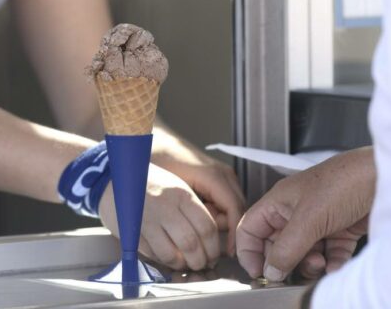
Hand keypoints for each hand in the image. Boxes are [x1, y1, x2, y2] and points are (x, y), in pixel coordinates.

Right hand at [99, 163, 220, 270]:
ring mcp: (147, 221)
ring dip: (182, 264)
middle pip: (192, 244)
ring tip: (185, 264)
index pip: (207, 227)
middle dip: (201, 260)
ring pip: (172, 254)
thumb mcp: (175, 186)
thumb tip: (209, 237)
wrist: (112, 177)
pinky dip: (163, 262)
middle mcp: (165, 207)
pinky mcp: (132, 232)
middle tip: (202, 263)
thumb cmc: (149, 182)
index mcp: (181, 194)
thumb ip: (192, 208)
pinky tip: (168, 258)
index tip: (213, 253)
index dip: (213, 247)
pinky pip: (152, 255)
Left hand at [150, 131, 245, 256]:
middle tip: (202, 237)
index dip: (234, 233)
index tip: (228, 252)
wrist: (153, 138)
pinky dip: (214, 211)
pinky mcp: (218, 177)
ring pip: (232, 207)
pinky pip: (224, 200)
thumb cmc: (158, 158)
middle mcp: (224, 174)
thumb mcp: (173, 189)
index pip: (235, 210)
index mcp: (214, 175)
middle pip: (237, 210)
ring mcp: (223, 174)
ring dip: (218, 220)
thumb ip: (193, 210)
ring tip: (193, 221)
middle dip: (224, 228)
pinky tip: (195, 213)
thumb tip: (204, 234)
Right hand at [236, 147, 375, 281]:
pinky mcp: (341, 230)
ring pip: (304, 253)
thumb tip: (271, 269)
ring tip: (320, 264)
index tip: (258, 272)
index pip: (251, 228)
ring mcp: (319, 221)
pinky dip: (332, 264)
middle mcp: (296, 211)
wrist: (386, 177)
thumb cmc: (346, 180)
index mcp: (280, 201)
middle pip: (277, 245)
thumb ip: (287, 247)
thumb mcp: (310, 218)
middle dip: (284, 261)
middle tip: (291, 274)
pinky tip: (336, 266)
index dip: (249, 251)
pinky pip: (330, 254)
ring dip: (310, 264)